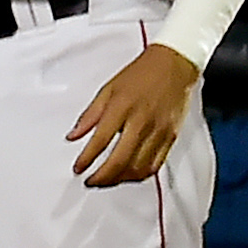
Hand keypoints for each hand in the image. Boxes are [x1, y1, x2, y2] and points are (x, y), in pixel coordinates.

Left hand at [66, 42, 198, 186]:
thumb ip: (90, 115)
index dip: (87, 159)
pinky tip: (128, 175)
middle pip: (121, 160)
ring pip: (139, 167)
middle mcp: (142, 122)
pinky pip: (156, 164)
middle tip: (90, 182)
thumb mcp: (108, 89)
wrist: (174, 65)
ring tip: (106, 180)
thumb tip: (72, 136)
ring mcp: (159, 131)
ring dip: (120, 179)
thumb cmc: (140, 75)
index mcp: (122, 108)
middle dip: (102, 177)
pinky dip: (140, 174)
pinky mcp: (172, 137)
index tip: (78, 169)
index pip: (101, 141)